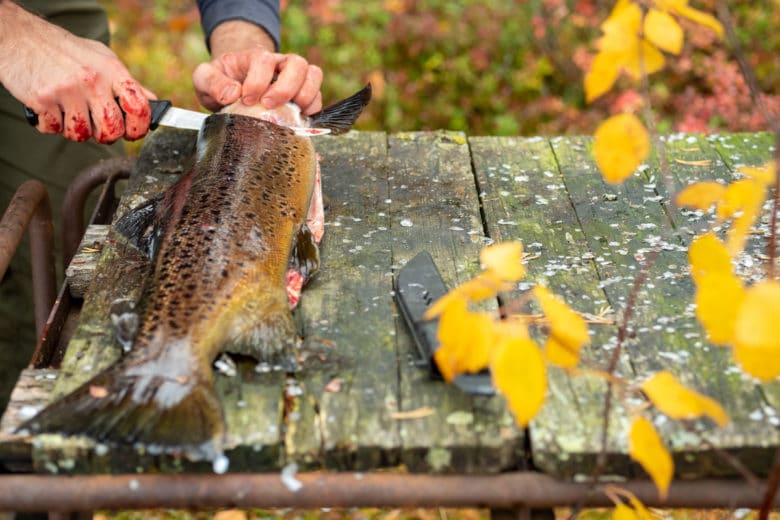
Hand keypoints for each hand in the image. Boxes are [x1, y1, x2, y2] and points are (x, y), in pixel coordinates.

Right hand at [0, 1, 154, 142]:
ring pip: (81, 135)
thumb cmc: (66, 51)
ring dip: (74, 129)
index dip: (139, 128)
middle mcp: (92, 81)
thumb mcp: (103, 59)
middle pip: (111, 130)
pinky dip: (50, 124)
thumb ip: (128, 83)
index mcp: (112, 71)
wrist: (20, 36)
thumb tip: (152, 102)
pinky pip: (53, 129)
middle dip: (105, 135)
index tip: (132, 132)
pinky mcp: (43, 99)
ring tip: (68, 110)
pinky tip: (49, 106)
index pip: (139, 108)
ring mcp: (67, 91)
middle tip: (96, 126)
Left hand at [192, 20, 322, 114]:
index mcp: (255, 57)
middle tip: (269, 105)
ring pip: (313, 75)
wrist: (233, 86)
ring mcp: (294, 78)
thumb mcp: (204, 78)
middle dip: (285, 88)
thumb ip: (211, 81)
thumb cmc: (221, 81)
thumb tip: (232, 94)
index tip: (246, 99)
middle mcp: (279, 64)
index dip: (258, 81)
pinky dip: (312, 109)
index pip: (264, 61)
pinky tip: (297, 120)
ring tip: (291, 112)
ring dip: (305, 95)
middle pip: (297, 64)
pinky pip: (318, 97)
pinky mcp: (303, 95)